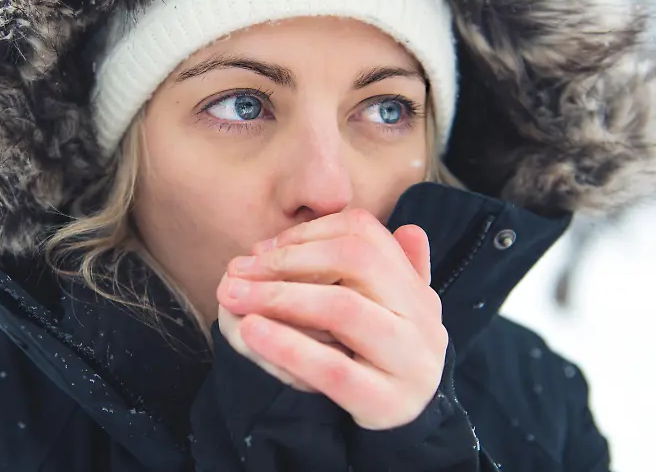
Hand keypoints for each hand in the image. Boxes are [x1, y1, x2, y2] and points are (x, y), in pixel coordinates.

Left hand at [215, 209, 446, 429]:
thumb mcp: (391, 311)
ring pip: (343, 309)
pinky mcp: (385, 401)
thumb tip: (407, 227)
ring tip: (234, 295)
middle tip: (238, 269)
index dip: (308, 233)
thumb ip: (389, 270)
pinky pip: (333, 368)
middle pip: (356, 261)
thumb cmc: (384, 359)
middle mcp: (421, 318)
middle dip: (289, 260)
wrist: (408, 427)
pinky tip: (251, 332)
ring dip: (281, 295)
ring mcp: (408, 361)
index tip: (263, 249)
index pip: (365, 234)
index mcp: (415, 289)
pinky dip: (288, 346)